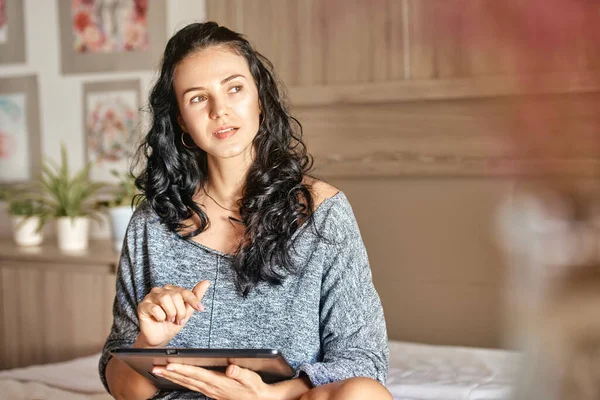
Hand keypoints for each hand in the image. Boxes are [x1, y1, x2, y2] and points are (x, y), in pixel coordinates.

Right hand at [137, 281, 209, 346]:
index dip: (193, 300)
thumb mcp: (187, 311)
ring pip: (165, 299)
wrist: (160, 338)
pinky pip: (155, 308)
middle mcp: (161, 291)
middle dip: (180, 311)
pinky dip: (160, 317)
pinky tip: (159, 320)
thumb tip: (206, 282)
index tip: (201, 308)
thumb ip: (196, 296)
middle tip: (178, 320)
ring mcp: (150, 297)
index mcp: (172, 290)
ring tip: (169, 319)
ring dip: (170, 313)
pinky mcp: (143, 305)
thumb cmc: (172, 323)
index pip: (184, 292)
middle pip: (175, 296)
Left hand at [152, 364, 270, 399]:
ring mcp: (209, 391)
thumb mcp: (250, 378)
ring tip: (159, 372)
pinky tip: (175, 378)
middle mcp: (211, 387)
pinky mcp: (210, 392)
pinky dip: (180, 381)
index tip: (170, 364)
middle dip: (170, 373)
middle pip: (187, 379)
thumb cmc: (254, 387)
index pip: (196, 374)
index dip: (183, 369)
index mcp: (219, 382)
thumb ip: (240, 373)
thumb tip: (231, 368)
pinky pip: (191, 386)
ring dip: (172, 377)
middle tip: (155, 368)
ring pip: (186, 383)